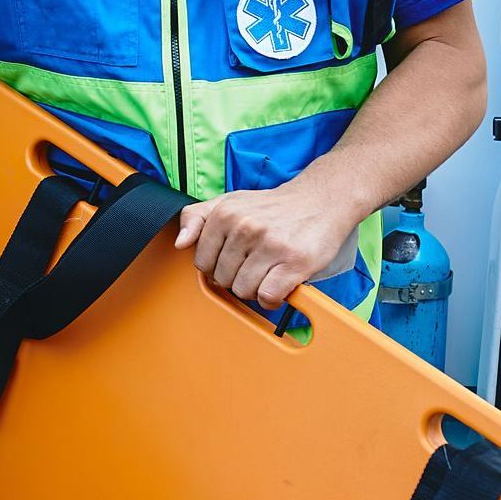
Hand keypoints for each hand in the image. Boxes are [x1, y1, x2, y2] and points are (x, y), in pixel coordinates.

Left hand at [174, 180, 357, 309]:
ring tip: (267, 272)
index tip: (233, 260)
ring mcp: (270, 245)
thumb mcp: (228, 202)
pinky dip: (272, 298)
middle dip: (236, 278)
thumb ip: (196, 218)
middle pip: (223, 280)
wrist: (320, 201)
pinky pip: (268, 297)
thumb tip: (179, 243)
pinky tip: (279, 285)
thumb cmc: (271, 207)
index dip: (217, 266)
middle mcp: (245, 228)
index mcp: (224, 214)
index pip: (202, 263)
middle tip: (254, 264)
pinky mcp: (294, 262)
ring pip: (244, 291)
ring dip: (255, 289)